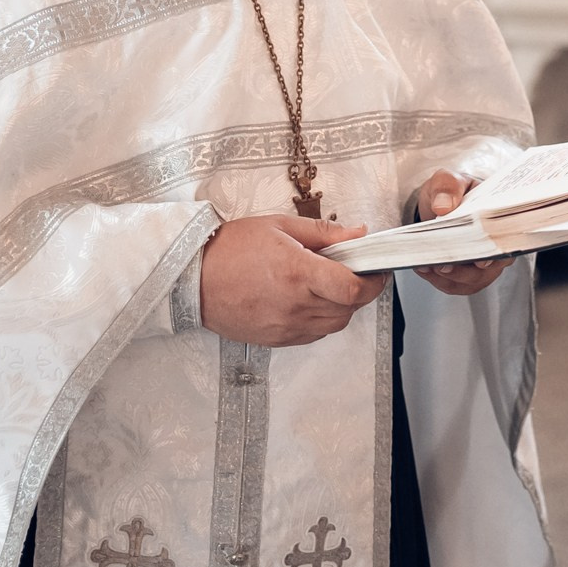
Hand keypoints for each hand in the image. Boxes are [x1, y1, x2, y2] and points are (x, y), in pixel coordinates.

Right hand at [198, 214, 386, 345]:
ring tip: (328, 286)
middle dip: (360, 292)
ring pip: (334, 324)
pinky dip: (321, 319)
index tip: (376, 270)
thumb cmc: (230, 248)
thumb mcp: (279, 227)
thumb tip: (358, 234)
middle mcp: (295, 305)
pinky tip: (309, 300)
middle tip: (354, 273)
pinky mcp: (276, 339)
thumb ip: (324, 233)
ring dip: (341, 307)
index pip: (353, 289)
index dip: (373, 281)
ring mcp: (285, 326)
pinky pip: (313, 334)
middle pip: (349, 309)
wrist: (191, 278)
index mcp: (298, 273)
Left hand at [408, 169, 512, 296]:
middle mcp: (496, 246)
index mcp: (501, 221)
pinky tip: (424, 268)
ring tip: (428, 265)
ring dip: (449, 277)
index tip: (481, 261)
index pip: (507, 242)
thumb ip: (448, 186)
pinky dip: (438, 280)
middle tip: (445, 264)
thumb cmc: (452, 191)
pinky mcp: (466, 276)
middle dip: (465, 270)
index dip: (496, 254)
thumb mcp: (448, 179)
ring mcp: (483, 265)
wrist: (440, 204)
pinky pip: (455, 285)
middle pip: (489, 268)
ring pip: (471, 281)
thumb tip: (443, 207)